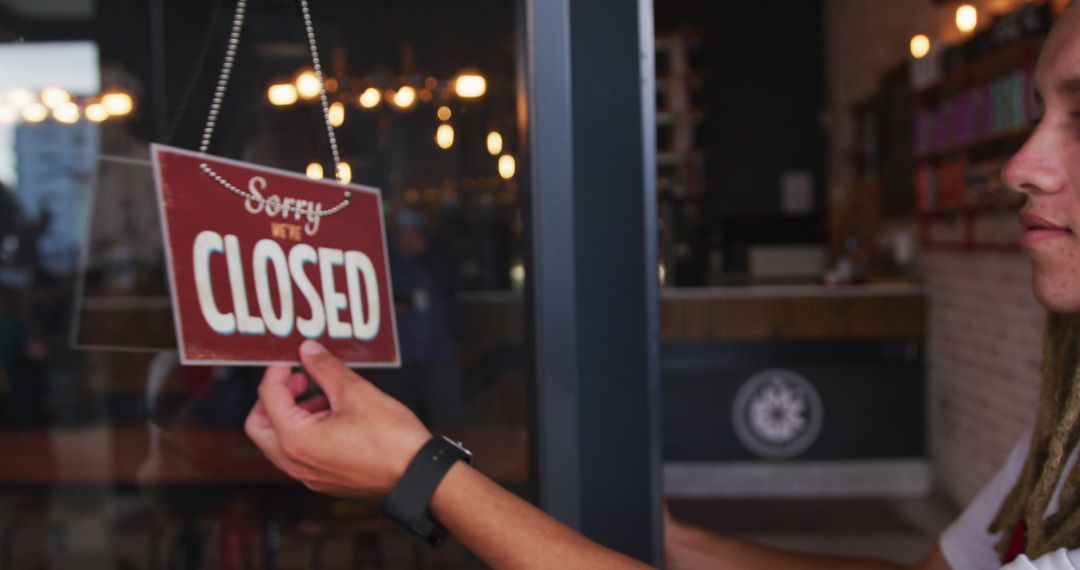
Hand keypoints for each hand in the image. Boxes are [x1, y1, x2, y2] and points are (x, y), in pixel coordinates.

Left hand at [245, 340, 431, 497]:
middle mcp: (296, 463)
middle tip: (298, 379)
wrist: (417, 475)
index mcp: (296, 440)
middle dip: (274, 397)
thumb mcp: (355, 392)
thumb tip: (308, 350)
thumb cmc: (390, 439)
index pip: (268, 398)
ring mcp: (309, 476)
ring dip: (292, 414)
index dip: (277, 372)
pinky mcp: (325, 480)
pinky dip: (305, 431)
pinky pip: (300, 454)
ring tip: (323, 395)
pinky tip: (335, 416)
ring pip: (280, 441)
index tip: (292, 359)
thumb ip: (325, 368)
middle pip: (259, 426)